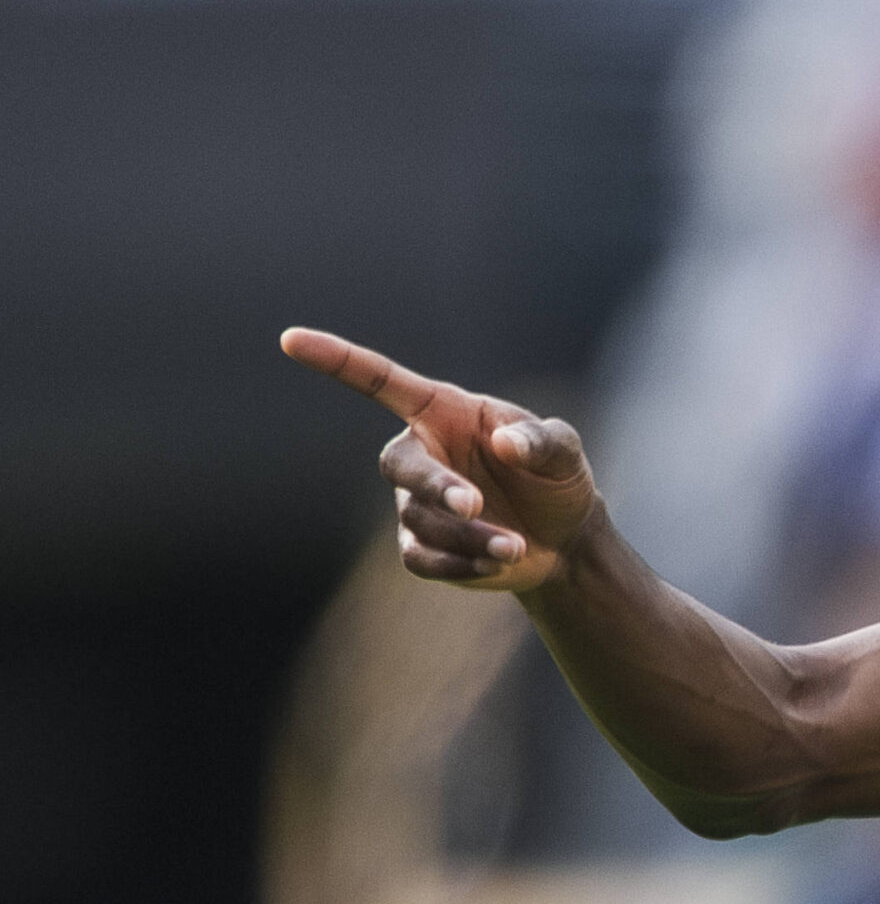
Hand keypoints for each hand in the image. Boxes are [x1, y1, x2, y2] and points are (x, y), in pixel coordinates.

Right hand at [281, 327, 598, 591]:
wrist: (564, 539)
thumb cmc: (556, 478)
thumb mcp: (564, 451)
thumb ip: (542, 441)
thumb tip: (503, 444)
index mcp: (444, 412)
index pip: (381, 381)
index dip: (336, 360)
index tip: (290, 339)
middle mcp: (421, 452)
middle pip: (399, 465)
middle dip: (436, 486)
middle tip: (475, 504)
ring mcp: (414, 502)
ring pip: (422, 520)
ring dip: (471, 536)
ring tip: (515, 546)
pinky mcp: (420, 546)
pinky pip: (423, 558)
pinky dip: (463, 564)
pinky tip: (498, 562)